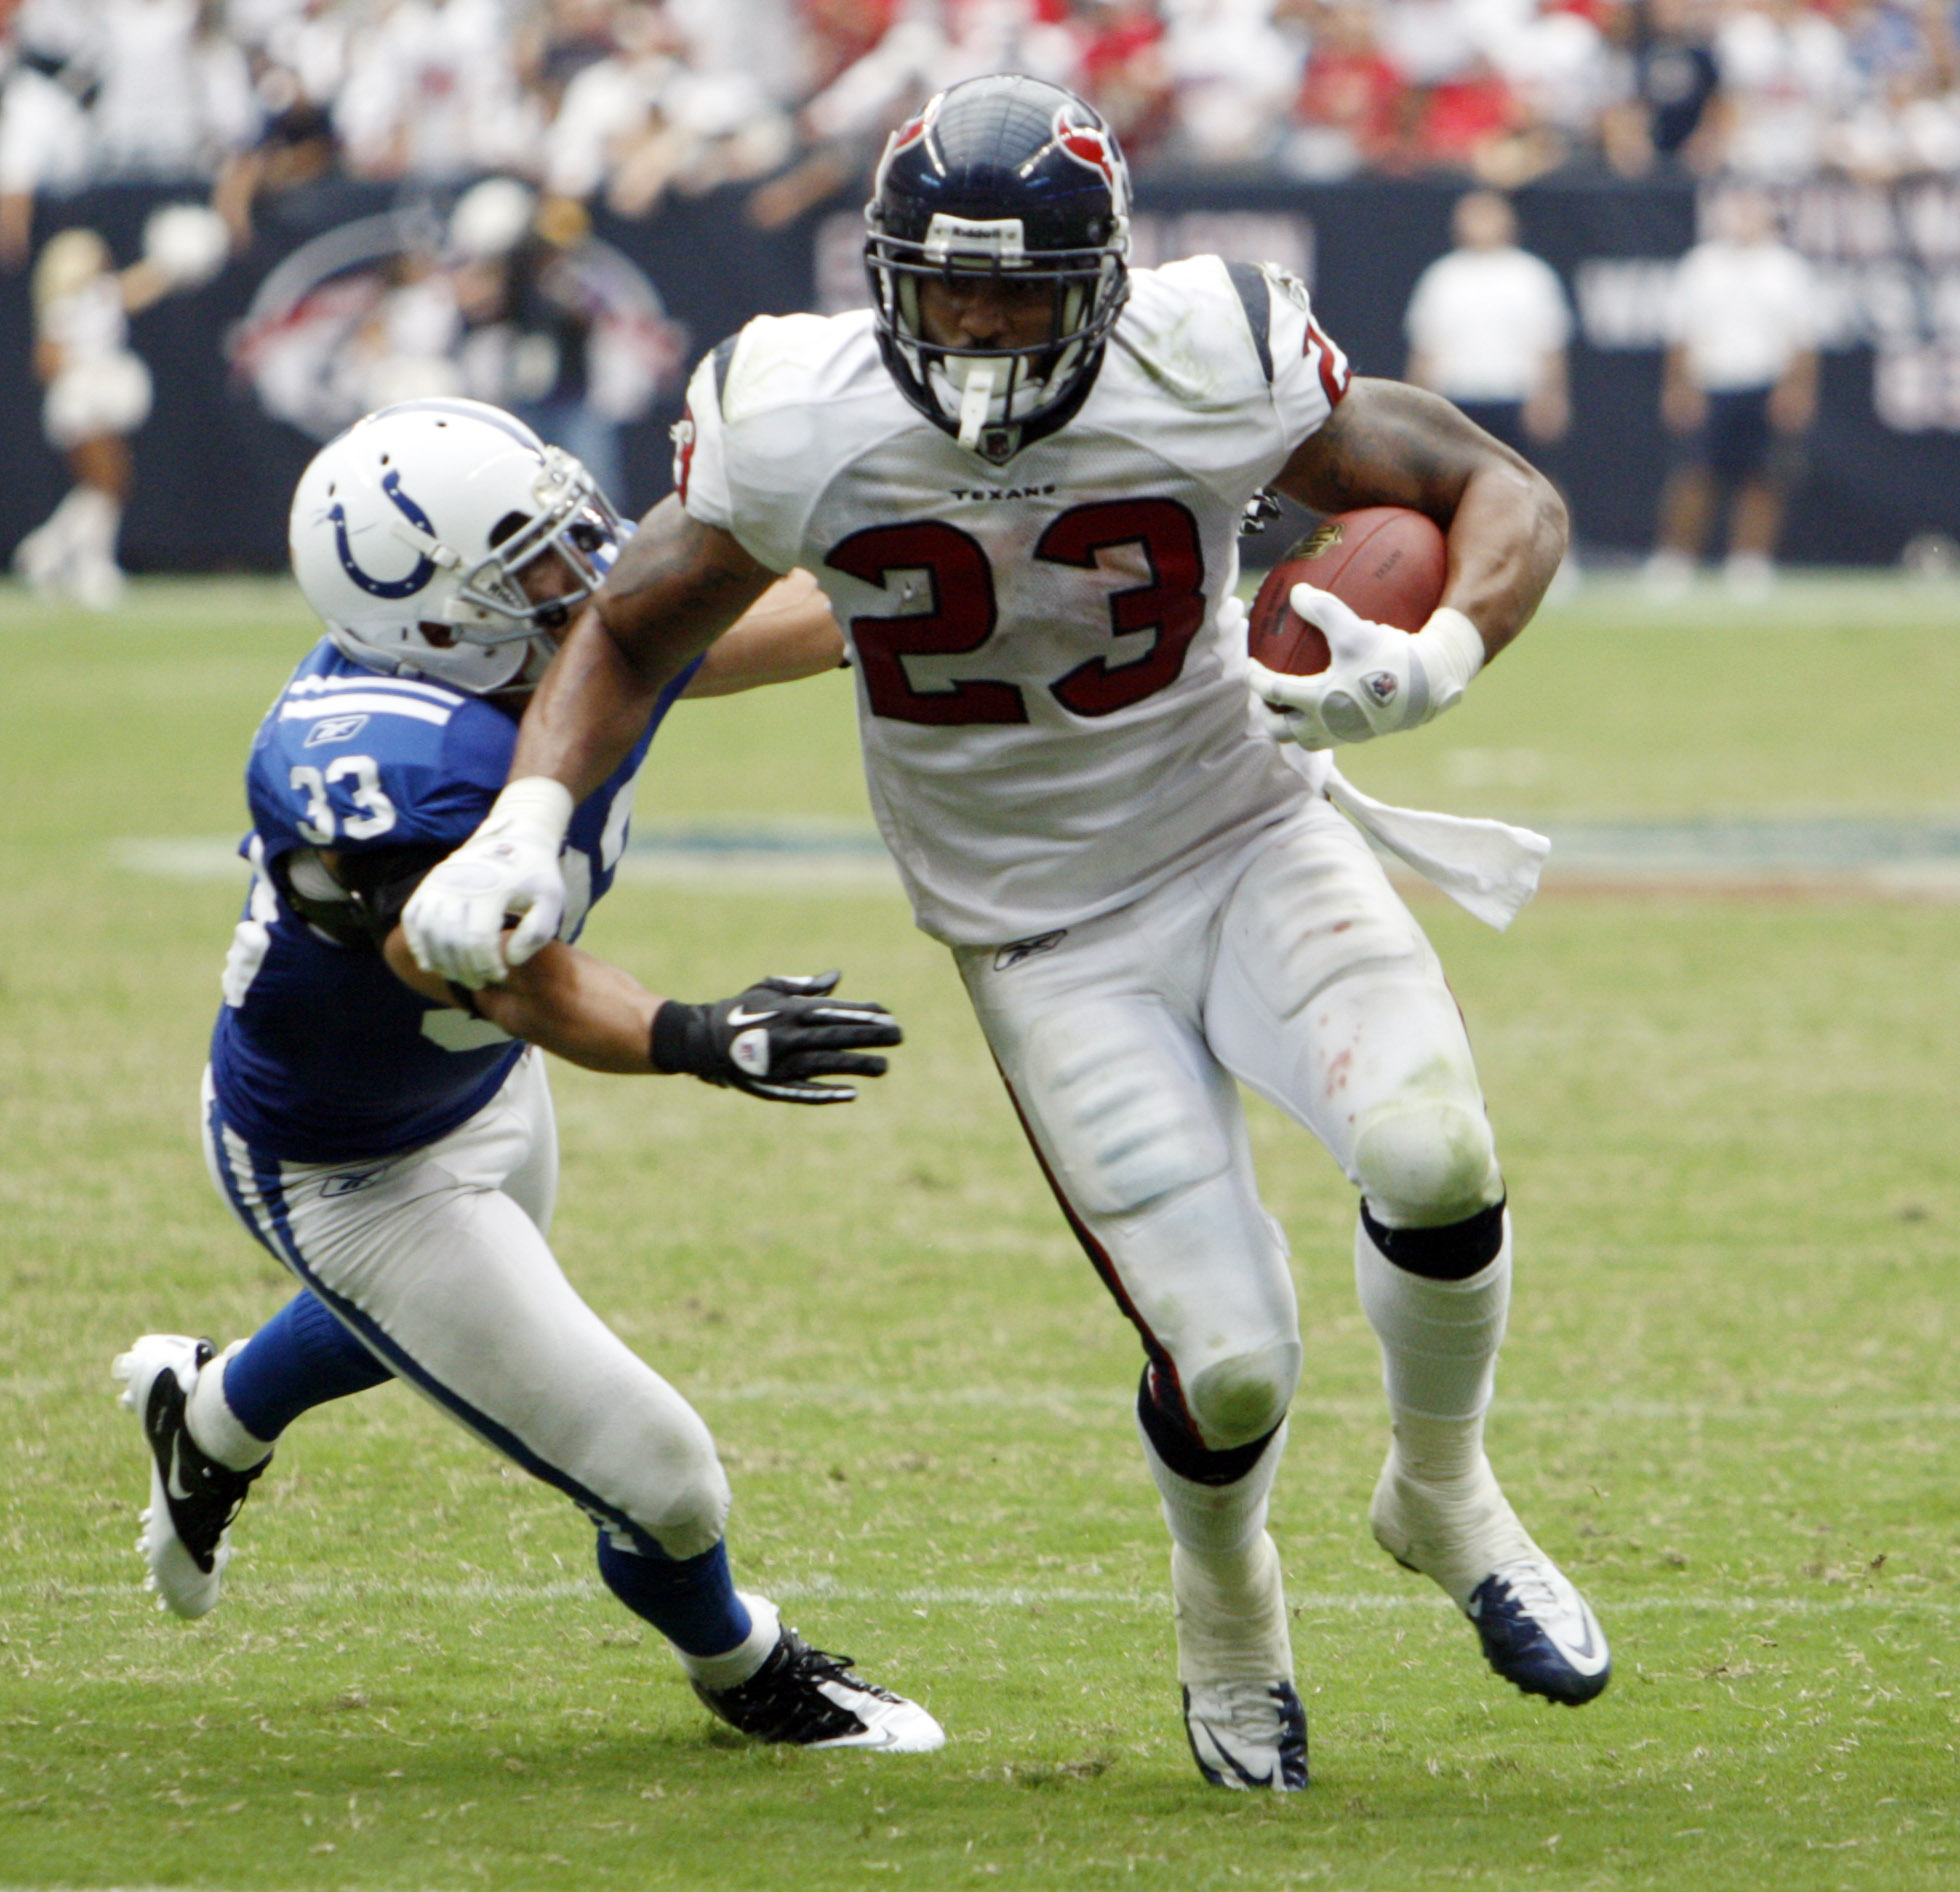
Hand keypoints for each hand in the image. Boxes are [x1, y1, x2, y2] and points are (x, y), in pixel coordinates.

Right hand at [404, 785, 571, 987]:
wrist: (515, 836)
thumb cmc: (535, 873)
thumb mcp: (550, 899)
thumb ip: (538, 933)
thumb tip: (510, 960)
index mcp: (491, 888)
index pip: (478, 940)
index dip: (486, 965)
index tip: (499, 974)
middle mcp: (459, 883)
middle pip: (452, 940)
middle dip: (465, 969)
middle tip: (480, 983)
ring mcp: (439, 882)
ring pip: (429, 932)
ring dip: (441, 961)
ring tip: (459, 976)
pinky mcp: (428, 884)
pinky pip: (412, 919)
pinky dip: (417, 944)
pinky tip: (430, 963)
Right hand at [650, 973, 902, 1104]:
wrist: (702, 1040)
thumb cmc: (742, 1009)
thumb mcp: (769, 988)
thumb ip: (805, 987)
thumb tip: (837, 977)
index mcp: (788, 1010)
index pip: (832, 1011)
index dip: (862, 1013)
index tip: (888, 1014)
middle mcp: (787, 1036)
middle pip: (835, 1036)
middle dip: (869, 1036)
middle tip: (899, 1036)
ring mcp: (780, 1063)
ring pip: (825, 1064)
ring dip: (856, 1065)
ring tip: (884, 1066)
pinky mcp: (773, 1085)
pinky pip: (804, 1091)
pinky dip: (827, 1092)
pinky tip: (852, 1093)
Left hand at [1247, 583, 1432, 749]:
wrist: (1429, 687)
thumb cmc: (1389, 660)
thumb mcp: (1354, 631)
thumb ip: (1323, 610)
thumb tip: (1297, 592)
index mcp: (1317, 701)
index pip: (1273, 693)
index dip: (1256, 679)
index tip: (1250, 666)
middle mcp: (1326, 725)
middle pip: (1280, 731)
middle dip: (1269, 716)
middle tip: (1267, 697)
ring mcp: (1343, 735)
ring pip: (1304, 740)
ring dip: (1293, 724)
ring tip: (1292, 706)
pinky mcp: (1361, 735)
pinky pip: (1330, 734)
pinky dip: (1319, 722)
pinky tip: (1328, 703)